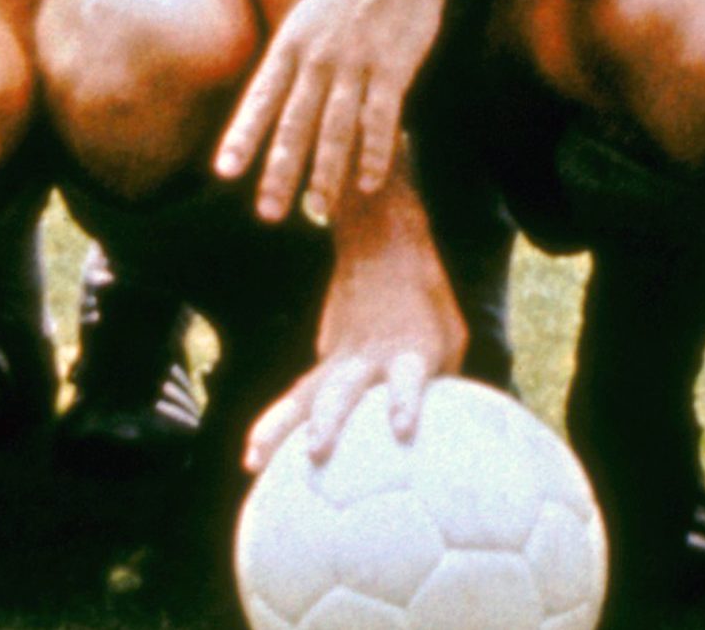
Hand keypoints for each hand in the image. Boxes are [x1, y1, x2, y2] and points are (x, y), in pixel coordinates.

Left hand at [215, 0, 448, 222]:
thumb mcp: (307, 16)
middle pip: (294, 124)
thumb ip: (289, 59)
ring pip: (336, 129)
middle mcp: (317, 58)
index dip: (243, 136)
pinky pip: (380, 119)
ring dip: (327, 175)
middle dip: (280, 172)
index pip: (260, 99)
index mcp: (291, 44)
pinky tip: (370, 184)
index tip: (225, 171)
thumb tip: (266, 99)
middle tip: (267, 213)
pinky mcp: (393, 68)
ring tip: (318, 212)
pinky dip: (374, 154)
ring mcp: (356, 64)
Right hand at [242, 225, 466, 472]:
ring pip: (306, 394)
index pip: (408, 379)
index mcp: (410, 349)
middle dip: (329, 422)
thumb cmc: (426, 299)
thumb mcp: (450, 337)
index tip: (402, 430)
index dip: (404, 403)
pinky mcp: (324, 357)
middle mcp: (369, 356)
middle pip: (345, 390)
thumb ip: (441, 383)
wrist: (382, 244)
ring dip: (280, 427)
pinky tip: (256, 454)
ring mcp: (340, 356)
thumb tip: (432, 435)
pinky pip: (299, 395)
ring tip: (253, 460)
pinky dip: (276, 423)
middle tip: (315, 452)